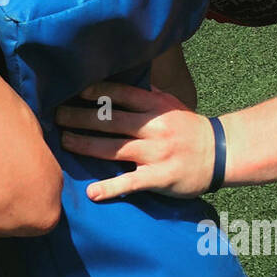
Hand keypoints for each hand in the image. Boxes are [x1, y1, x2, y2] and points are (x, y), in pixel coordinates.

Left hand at [55, 81, 216, 199]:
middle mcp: (154, 127)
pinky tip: (92, 192)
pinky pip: (131, 183)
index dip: (95, 91)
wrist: (221, 154)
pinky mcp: (160, 177)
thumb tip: (113, 83)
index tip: (73, 90)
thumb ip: (144, 95)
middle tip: (55, 116)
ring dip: (85, 145)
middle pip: (110, 120)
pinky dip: (111, 188)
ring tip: (63, 142)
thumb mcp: (170, 104)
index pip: (121, 94)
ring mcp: (156, 153)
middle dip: (79, 117)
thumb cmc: (188, 128)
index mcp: (156, 106)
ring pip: (113, 148)